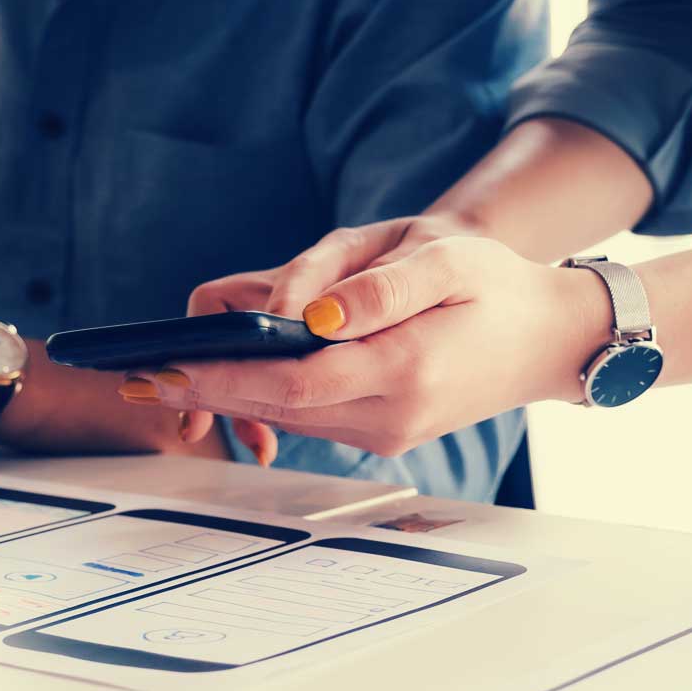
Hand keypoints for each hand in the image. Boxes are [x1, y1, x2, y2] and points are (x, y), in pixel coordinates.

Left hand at [131, 237, 612, 456]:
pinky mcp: (386, 434)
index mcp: (407, 368)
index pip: (293, 382)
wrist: (549, 337)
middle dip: (209, 391)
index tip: (168, 365)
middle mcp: (394, 415)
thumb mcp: (443, 256)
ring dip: (231, 399)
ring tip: (168, 377)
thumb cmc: (494, 282)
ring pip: (291, 419)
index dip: (224, 375)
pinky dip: (267, 401)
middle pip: (279, 409)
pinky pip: (312, 419)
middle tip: (142, 376)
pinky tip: (228, 380)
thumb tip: (310, 315)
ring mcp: (390, 433)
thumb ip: (378, 287)